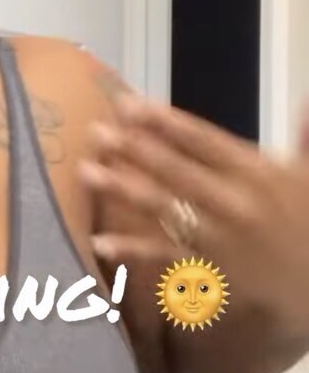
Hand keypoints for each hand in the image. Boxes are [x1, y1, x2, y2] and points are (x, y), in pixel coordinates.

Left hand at [79, 95, 308, 339]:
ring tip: (86, 171)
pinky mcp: (206, 268)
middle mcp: (235, 201)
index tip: (128, 104)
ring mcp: (217, 236)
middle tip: (95, 131)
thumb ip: (306, 141)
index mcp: (258, 172)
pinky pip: (163, 256)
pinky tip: (100, 241)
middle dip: (133, 148)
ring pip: (163, 208)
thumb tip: (306, 106)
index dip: (164, 121)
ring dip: (122, 188)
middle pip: (175, 169)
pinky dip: (131, 249)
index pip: (203, 139)